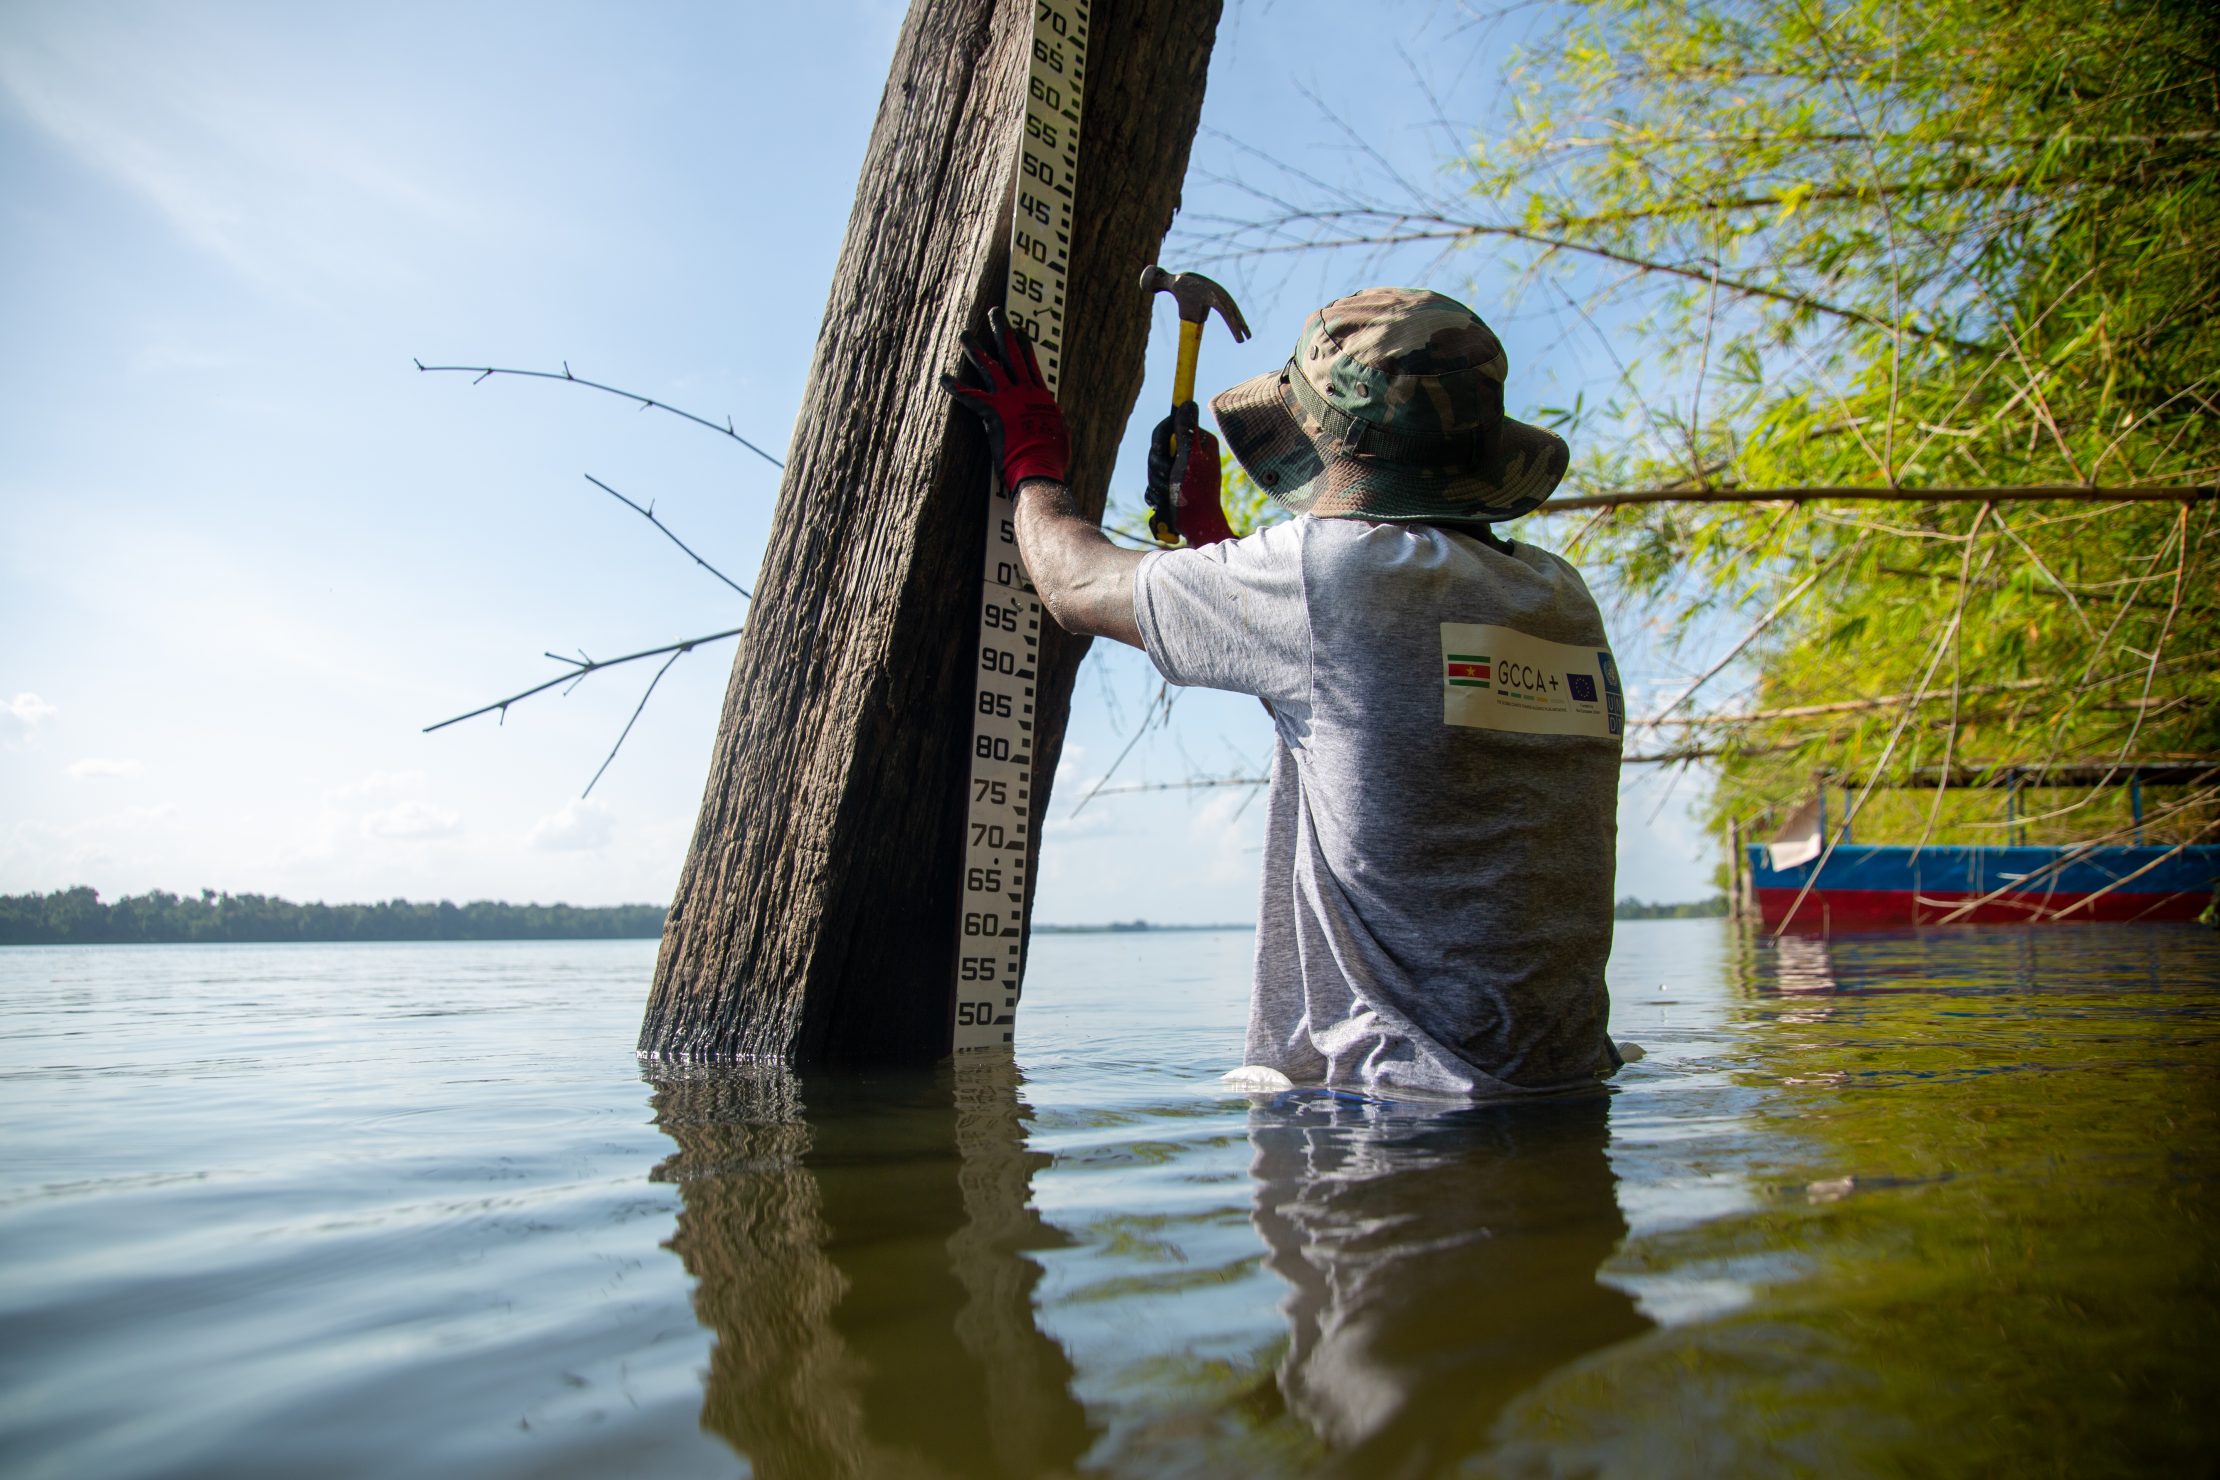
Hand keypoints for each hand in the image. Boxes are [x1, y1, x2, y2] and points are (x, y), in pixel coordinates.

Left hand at [939, 306, 1070, 489]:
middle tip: (995, 313)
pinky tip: (943, 377)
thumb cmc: (1051, 459)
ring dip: (975, 349)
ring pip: (989, 368)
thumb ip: (1057, 422)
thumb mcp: (1061, 436)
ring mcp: (1008, 400)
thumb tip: (1060, 416)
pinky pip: (970, 396)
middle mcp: (1024, 392)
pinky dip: (956, 387)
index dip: (1024, 346)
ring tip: (965, 334)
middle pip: (1011, 356)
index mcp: (1041, 398)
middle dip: (1002, 332)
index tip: (1020, 330)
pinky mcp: (993, 412)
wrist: (1039, 468)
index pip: (1031, 364)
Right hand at [1145, 402, 1233, 546]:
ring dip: (1156, 482)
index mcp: (1200, 441)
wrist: (1196, 528)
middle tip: (1167, 477)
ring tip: (1168, 493)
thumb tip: (1187, 402)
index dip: (1161, 439)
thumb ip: (1186, 430)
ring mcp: (1181, 471)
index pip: (1169, 425)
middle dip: (1157, 465)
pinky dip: (1155, 493)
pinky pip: (1153, 483)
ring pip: (1153, 466)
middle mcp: (1191, 454)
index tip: (1163, 453)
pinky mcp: (1172, 487)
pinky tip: (1163, 502)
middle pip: (1158, 446)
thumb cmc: (1195, 493)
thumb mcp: (1189, 458)